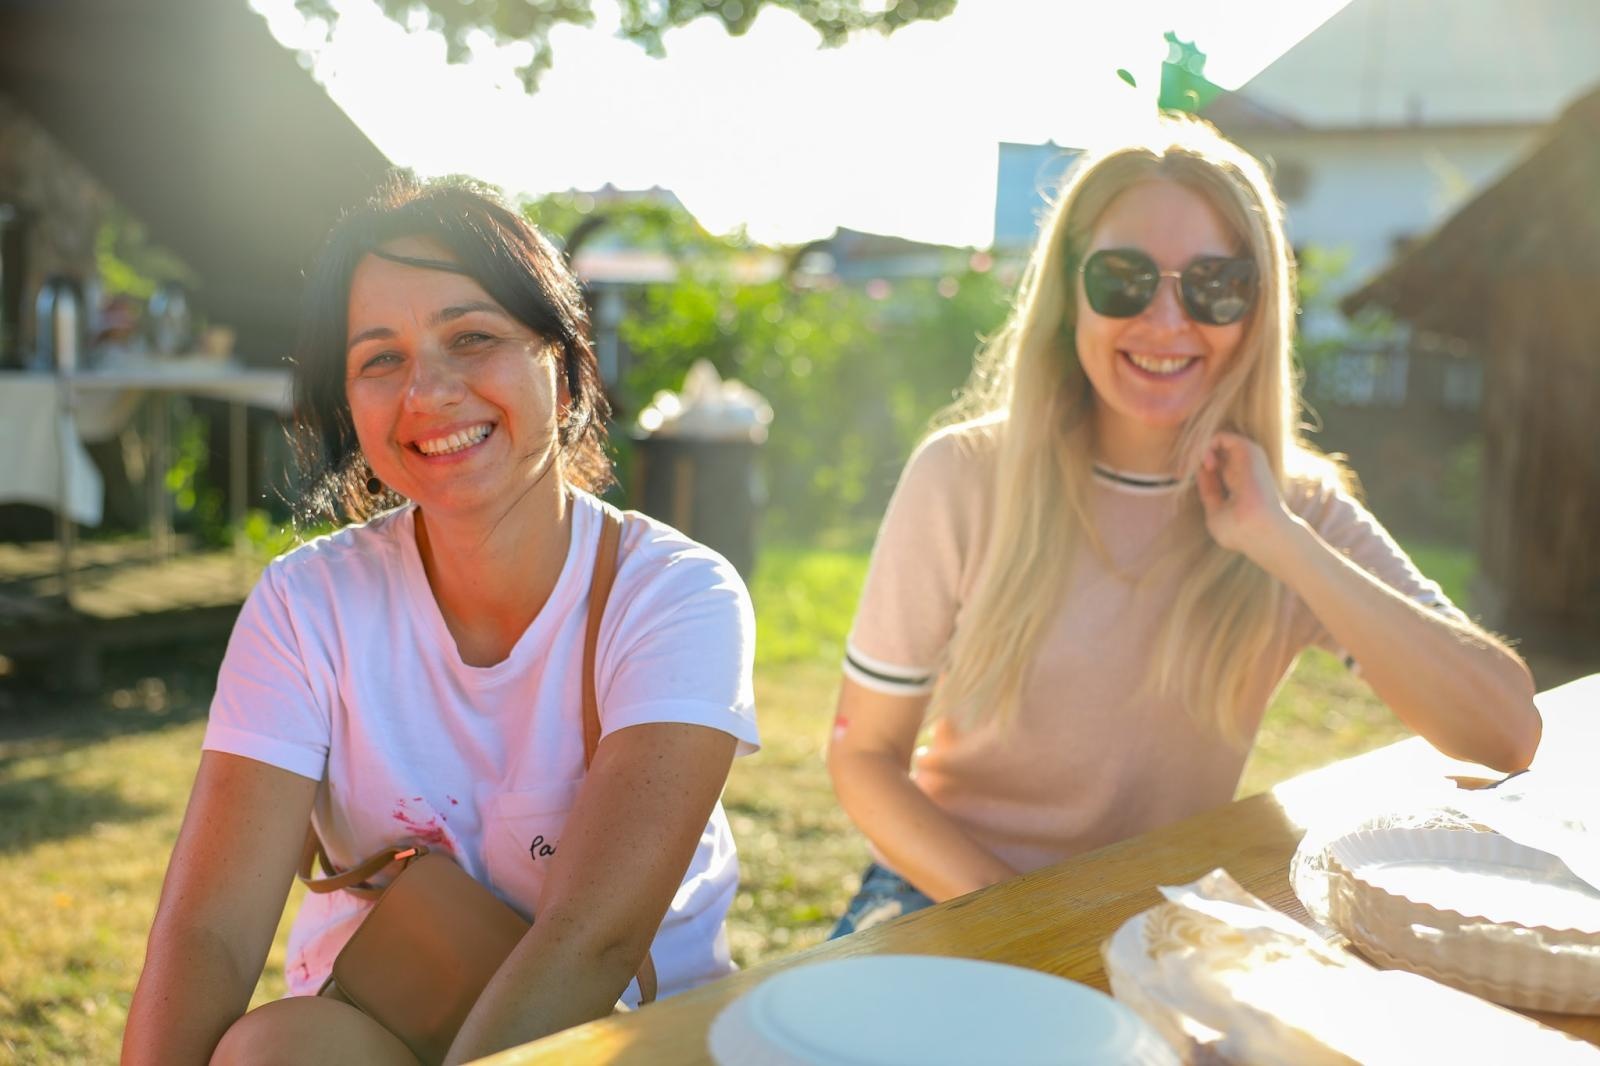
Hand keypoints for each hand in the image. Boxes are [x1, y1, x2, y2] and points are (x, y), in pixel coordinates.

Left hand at [1195, 431, 1297, 562]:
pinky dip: (1203, 445)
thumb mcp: (1216, 512)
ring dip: (1196, 448)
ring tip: (1191, 465)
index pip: (1213, 462)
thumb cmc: (1242, 531)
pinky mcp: (1249, 450)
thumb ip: (1208, 491)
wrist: (1260, 532)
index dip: (1193, 465)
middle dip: (1191, 454)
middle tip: (1182, 469)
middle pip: (1212, 448)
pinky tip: (1202, 462)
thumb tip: (1199, 472)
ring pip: (1214, 439)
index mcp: (1237, 481)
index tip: (1180, 475)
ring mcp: (1246, 458)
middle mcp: (1242, 466)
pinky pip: (1220, 436)